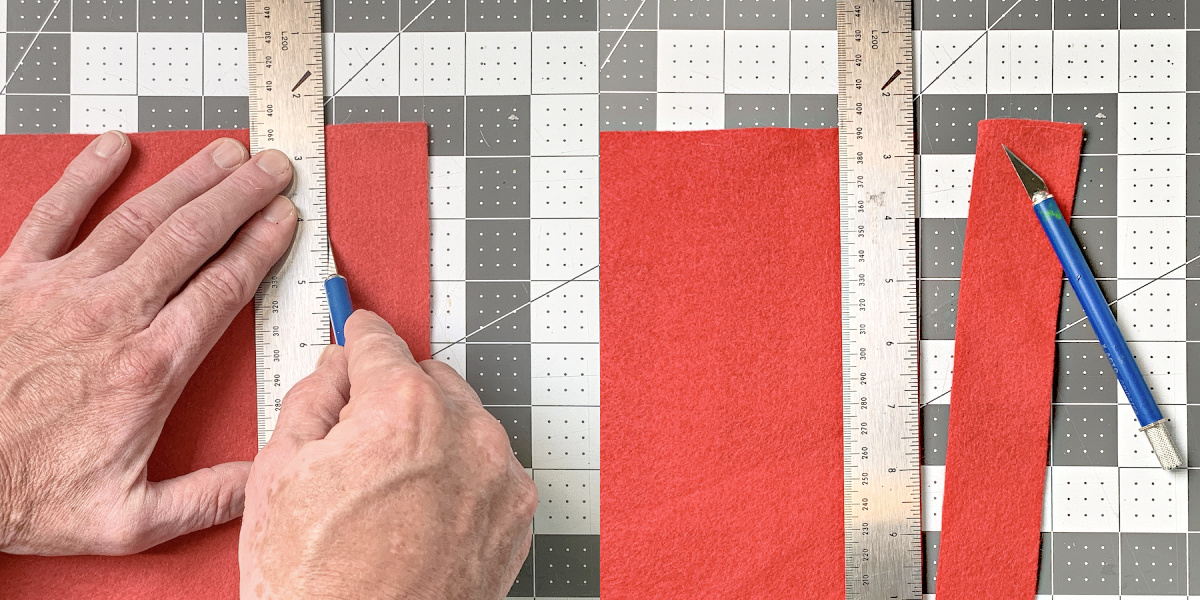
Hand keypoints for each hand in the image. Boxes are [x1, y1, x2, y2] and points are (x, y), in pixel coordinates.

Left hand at [0, 131, 296, 554]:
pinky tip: (115, 147)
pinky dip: (87, 175)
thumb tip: (266, 479)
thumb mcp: (127, 520)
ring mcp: (61, 290)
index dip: (261, 245)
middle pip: (192, 238)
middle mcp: (112, 316)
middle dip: (240, 196)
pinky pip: (55, 213)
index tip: (286, 219)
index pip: (223, 287)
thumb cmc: (24, 493)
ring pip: (140, 218)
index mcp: (149, 366)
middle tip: (273, 167)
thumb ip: (207, 497)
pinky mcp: (14, 279)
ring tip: (224, 152)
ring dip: (188, 179)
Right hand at [240, 311, 536, 599]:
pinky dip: (458, 478)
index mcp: (406, 409)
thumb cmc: (316, 584)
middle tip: (357, 442)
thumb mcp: (280, 473)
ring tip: (387, 493)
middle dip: (393, 397)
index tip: (356, 338)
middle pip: (427, 380)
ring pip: (462, 423)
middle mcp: (467, 434)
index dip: (357, 341)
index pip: (380, 343)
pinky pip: (486, 470)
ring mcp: (500, 478)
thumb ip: (312, 397)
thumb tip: (334, 368)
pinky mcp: (517, 517)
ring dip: (430, 437)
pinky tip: (419, 514)